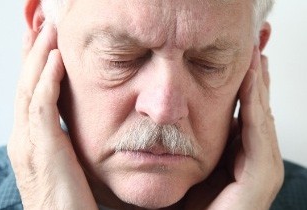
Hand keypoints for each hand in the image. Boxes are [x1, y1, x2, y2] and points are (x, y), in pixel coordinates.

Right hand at [7, 24, 97, 209]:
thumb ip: (60, 138)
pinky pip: (42, 105)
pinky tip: (56, 59)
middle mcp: (22, 136)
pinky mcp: (43, 148)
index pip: (28, 91)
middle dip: (31, 51)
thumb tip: (68, 121)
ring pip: (29, 88)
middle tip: (40, 24)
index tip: (42, 41)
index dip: (33, 63)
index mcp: (28, 138)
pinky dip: (47, 79)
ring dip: (39, 56)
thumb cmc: (66, 198)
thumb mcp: (62, 161)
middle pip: (24, 83)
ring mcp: (29, 141)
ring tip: (48, 30)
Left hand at [184, 48, 283, 209]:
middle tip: (255, 48)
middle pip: (256, 113)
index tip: (241, 62)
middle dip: (257, 80)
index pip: (243, 116)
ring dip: (259, 87)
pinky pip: (257, 136)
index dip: (244, 88)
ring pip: (261, 120)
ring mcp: (259, 173)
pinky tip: (250, 83)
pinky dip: (254, 108)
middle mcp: (251, 163)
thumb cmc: (184, 207)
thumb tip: (182, 120)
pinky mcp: (259, 181)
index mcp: (235, 159)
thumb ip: (193, 145)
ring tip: (255, 57)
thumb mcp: (188, 168)